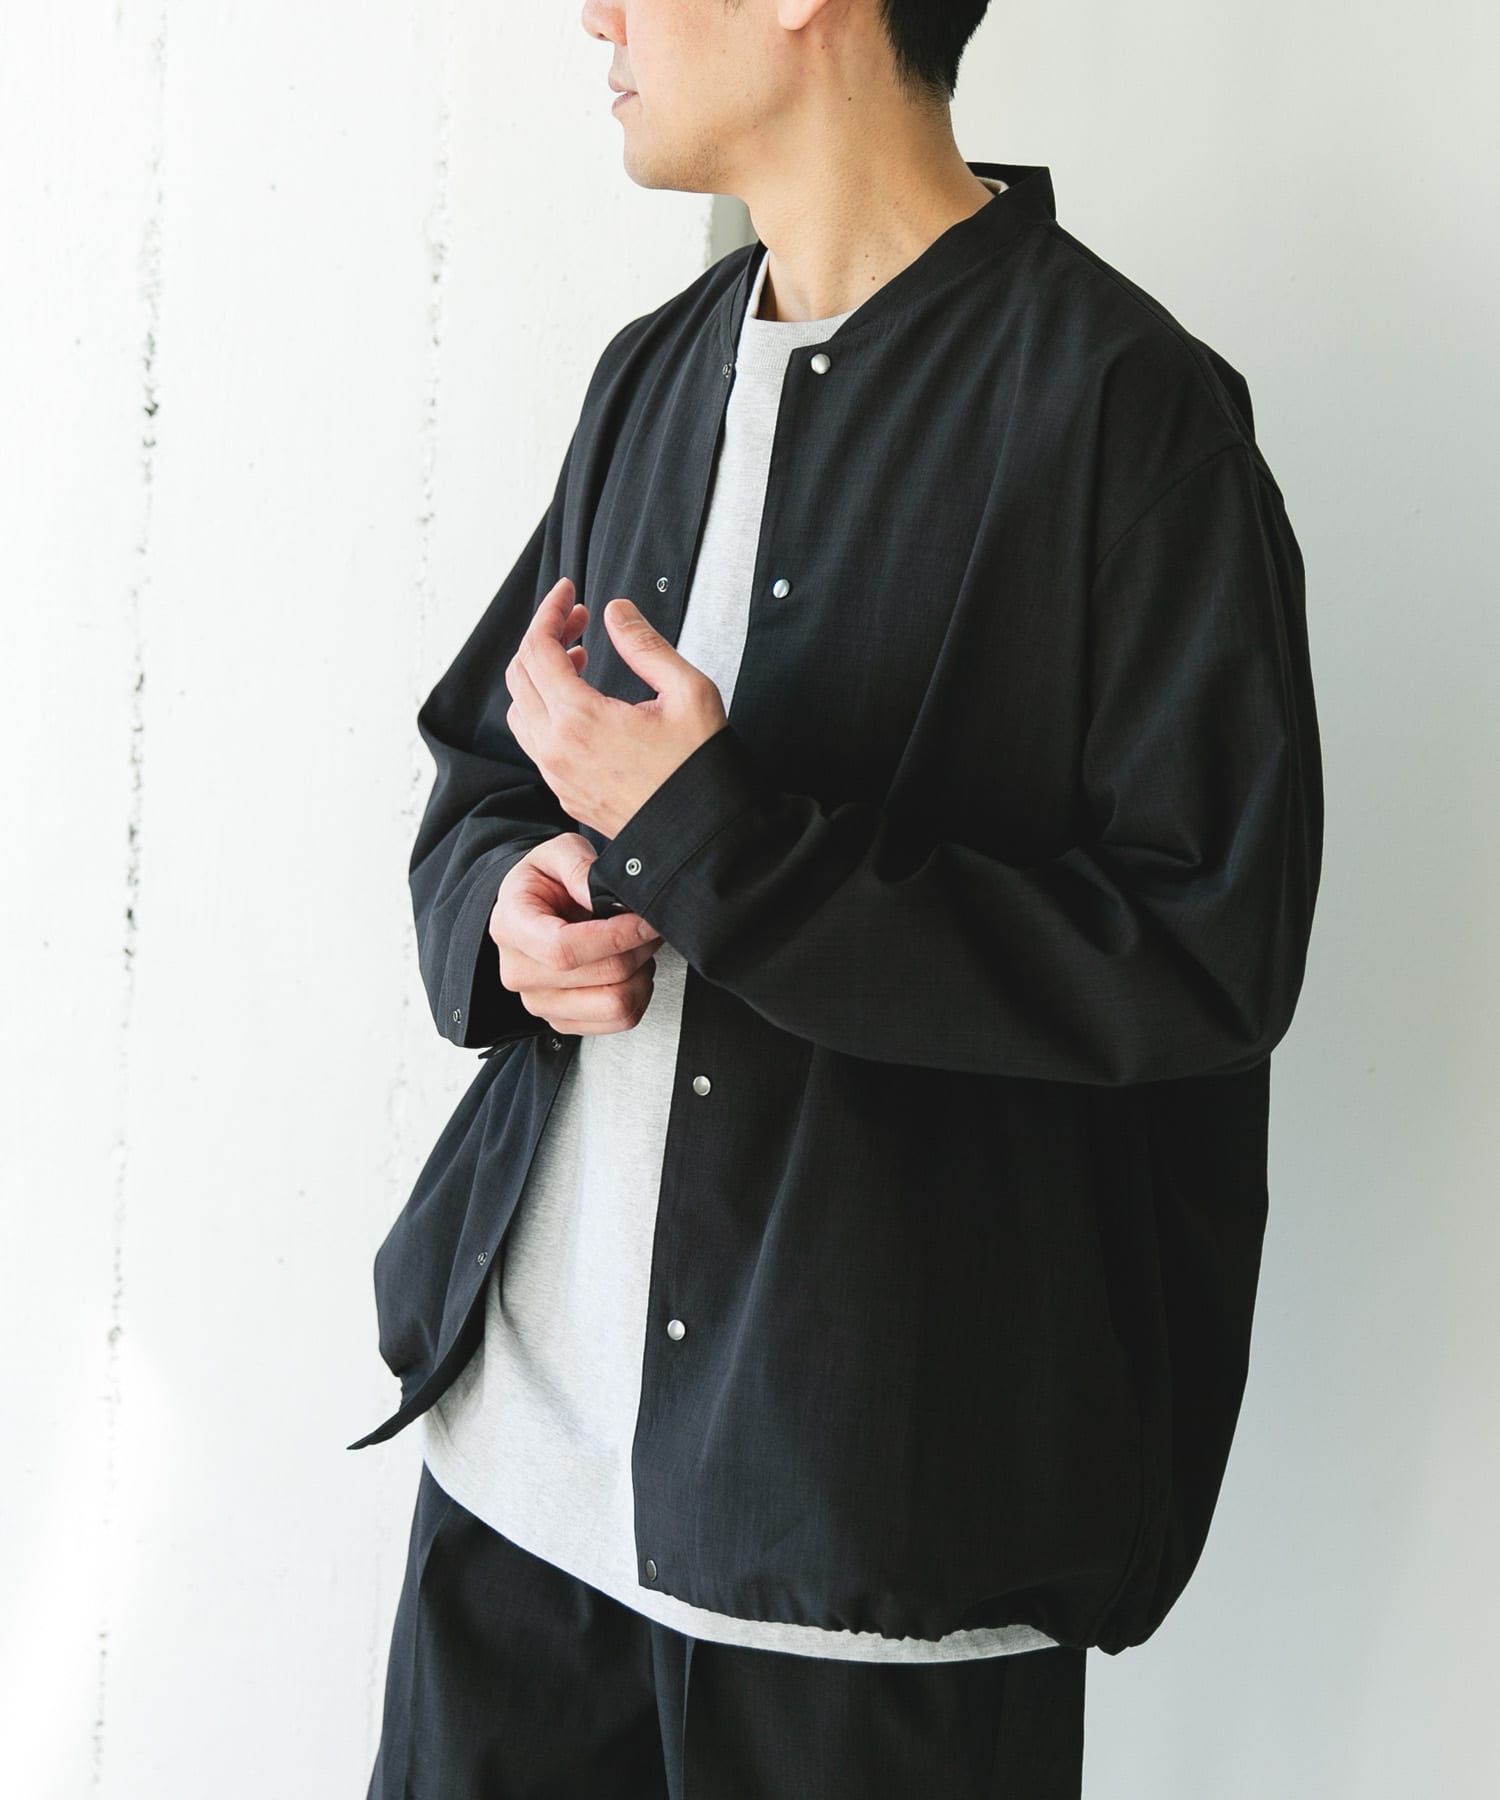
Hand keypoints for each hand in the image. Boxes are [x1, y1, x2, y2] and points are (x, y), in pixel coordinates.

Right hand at [490, 833, 665, 1036]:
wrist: (533, 910)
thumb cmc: (545, 882)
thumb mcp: (557, 853)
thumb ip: (579, 866)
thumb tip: (600, 895)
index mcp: (512, 927)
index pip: (564, 949)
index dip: (615, 938)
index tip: (644, 921)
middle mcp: (520, 973)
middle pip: (602, 976)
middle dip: (639, 947)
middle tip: (648, 924)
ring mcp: (540, 1003)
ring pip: (616, 1005)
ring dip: (642, 973)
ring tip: (636, 946)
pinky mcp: (563, 1021)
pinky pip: (619, 1021)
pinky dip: (638, 995)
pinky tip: (629, 970)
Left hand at [505, 576, 727, 839]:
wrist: (704, 840)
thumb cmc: (701, 771)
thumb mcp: (687, 692)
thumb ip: (645, 645)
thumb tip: (616, 612)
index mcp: (580, 719)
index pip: (538, 648)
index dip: (550, 611)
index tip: (570, 593)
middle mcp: (556, 749)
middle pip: (519, 675)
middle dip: (544, 638)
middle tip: (580, 623)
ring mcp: (557, 776)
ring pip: (520, 711)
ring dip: (540, 677)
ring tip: (579, 661)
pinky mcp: (566, 794)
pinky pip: (535, 743)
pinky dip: (545, 711)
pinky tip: (580, 704)